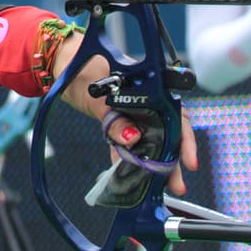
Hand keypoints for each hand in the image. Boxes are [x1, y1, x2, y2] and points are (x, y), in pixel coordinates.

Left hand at [51, 32, 198, 195]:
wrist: (62, 65)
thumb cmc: (81, 72)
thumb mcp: (98, 98)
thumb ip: (114, 118)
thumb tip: (132, 139)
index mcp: (150, 88)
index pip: (176, 115)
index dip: (185, 139)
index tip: (188, 162)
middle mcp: (147, 100)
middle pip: (168, 131)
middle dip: (173, 159)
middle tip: (178, 185)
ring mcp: (134, 111)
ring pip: (151, 139)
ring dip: (156, 162)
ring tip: (163, 186)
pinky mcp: (119, 121)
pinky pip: (130, 142)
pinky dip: (131, 158)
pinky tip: (132, 176)